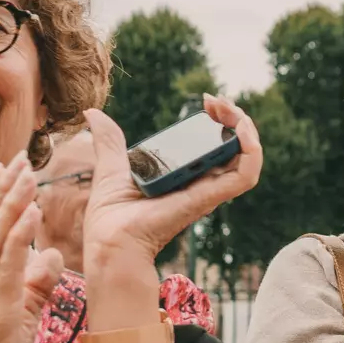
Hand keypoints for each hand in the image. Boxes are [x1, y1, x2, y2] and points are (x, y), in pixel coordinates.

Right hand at [0, 156, 67, 342]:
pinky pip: (9, 265)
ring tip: (26, 173)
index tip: (9, 166)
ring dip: (12, 202)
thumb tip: (51, 253)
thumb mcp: (23, 310)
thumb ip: (36, 281)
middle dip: (5, 188)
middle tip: (20, 156)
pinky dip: (20, 237)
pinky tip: (32, 214)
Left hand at [82, 96, 262, 265]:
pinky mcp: (208, 198)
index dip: (220, 120)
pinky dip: (250, 149)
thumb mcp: (111, 168)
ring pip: (247, 157)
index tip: (206, 102)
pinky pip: (245, 175)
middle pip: (235, 147)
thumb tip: (93, 114)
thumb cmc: (111, 219)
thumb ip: (110, 141)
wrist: (109, 242)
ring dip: (245, 127)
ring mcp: (207, 191)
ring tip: (227, 109)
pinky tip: (240, 128)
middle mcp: (202, 184)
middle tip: (215, 101)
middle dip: (233, 117)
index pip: (216, 147)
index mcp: (186, 177)